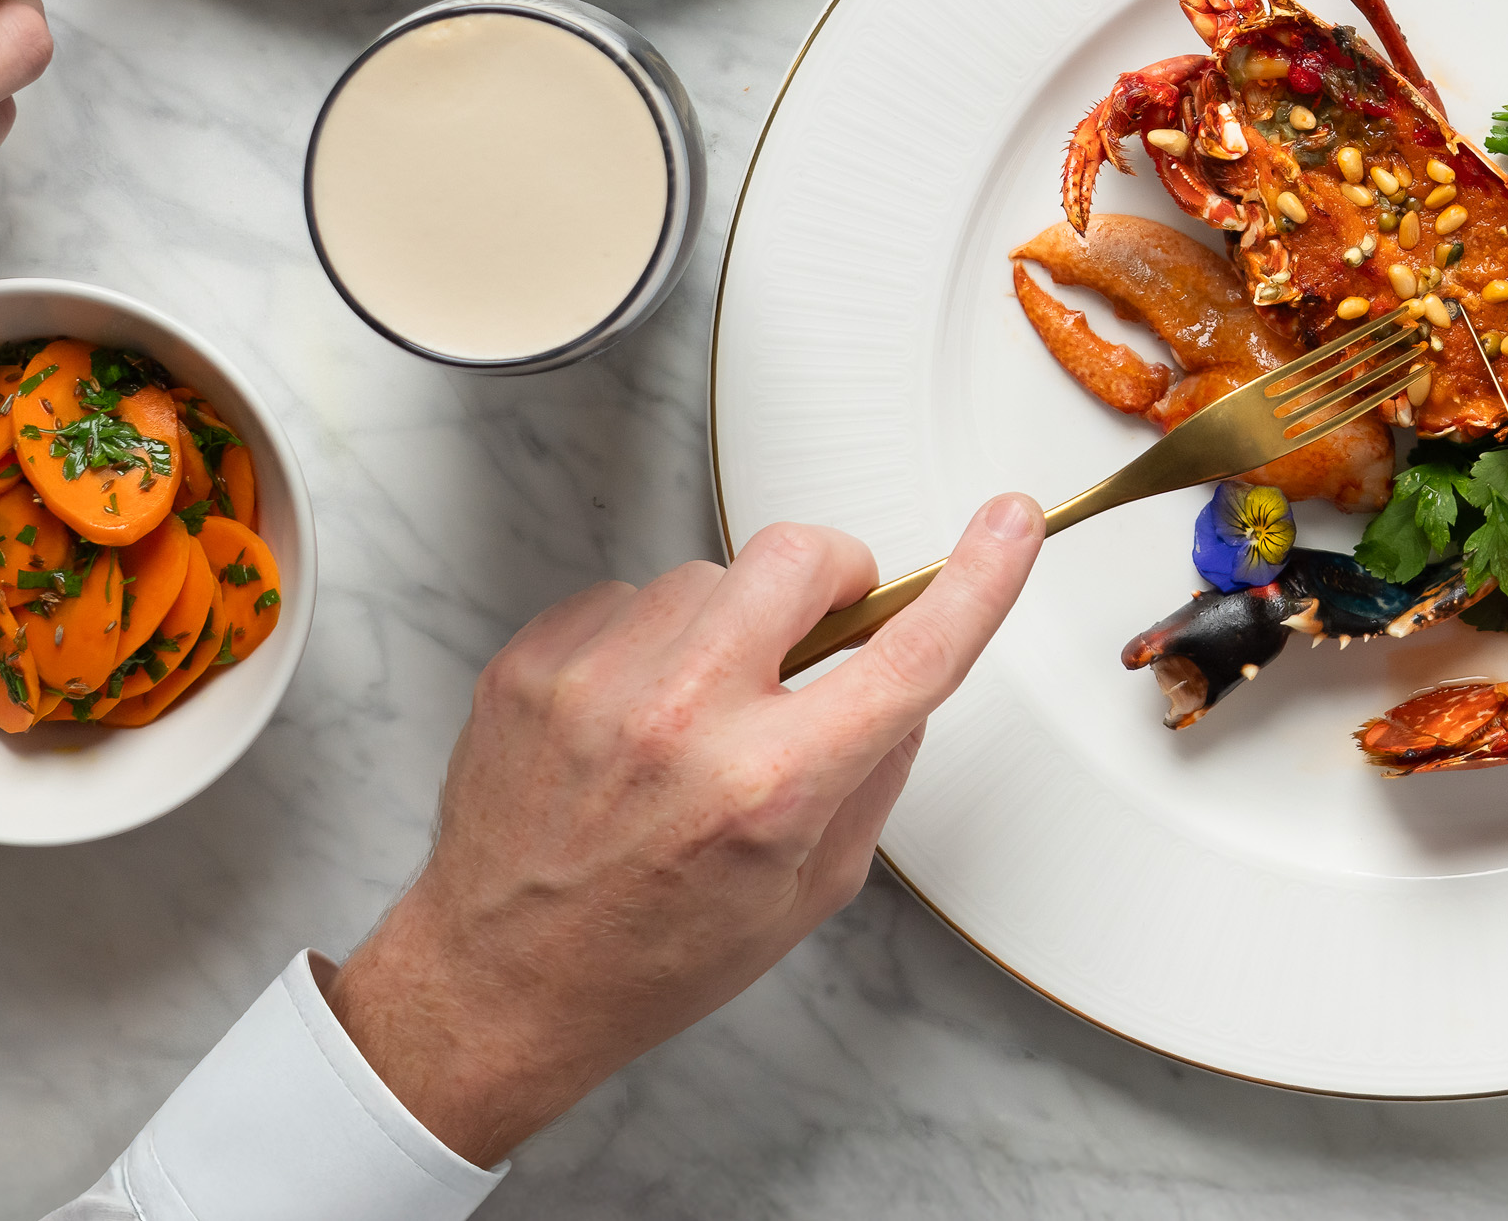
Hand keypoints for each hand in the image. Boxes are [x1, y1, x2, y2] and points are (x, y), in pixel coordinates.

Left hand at [326, 500, 1046, 1164]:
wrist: (497, 984)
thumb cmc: (651, 956)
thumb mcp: (808, 893)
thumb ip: (873, 776)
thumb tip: (904, 679)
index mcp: (769, 790)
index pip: (908, 656)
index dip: (978, 579)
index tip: (1010, 523)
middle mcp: (682, 722)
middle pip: (800, 555)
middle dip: (832, 578)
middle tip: (817, 634)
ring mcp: (597, 683)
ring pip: (709, 574)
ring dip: (726, 623)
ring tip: (693, 712)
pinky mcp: (533, 662)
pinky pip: (626, 595)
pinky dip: (646, 640)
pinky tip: (629, 714)